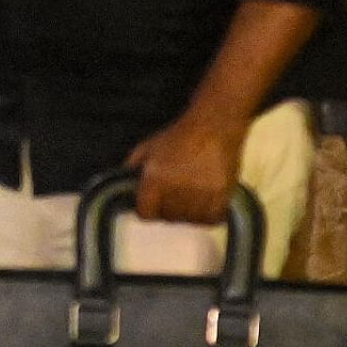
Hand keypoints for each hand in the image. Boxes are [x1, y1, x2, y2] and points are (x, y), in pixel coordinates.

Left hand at [126, 108, 248, 223]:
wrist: (213, 126)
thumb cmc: (177, 136)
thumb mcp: (147, 148)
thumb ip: (132, 169)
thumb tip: (123, 189)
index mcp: (154, 180)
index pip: (145, 213)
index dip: (147, 208)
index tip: (152, 201)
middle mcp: (176, 190)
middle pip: (168, 217)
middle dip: (167, 208)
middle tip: (174, 193)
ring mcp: (201, 195)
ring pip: (189, 220)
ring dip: (188, 212)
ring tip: (190, 195)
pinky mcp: (222, 196)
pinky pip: (211, 219)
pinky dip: (207, 214)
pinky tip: (205, 199)